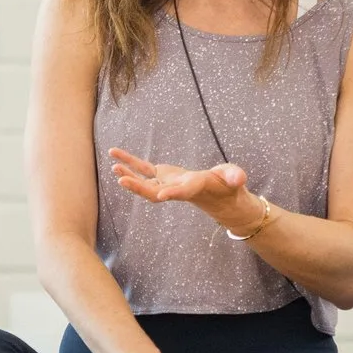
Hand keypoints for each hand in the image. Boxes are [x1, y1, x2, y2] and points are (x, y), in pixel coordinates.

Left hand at [107, 149, 264, 234]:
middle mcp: (176, 189)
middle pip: (154, 191)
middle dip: (138, 187)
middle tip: (122, 180)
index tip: (160, 195)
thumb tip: (239, 178)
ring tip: (114, 166)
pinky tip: (115, 157)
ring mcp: (168, 183)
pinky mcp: (163, 175)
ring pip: (145, 182)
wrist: (218, 196)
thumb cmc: (228, 186)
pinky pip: (144, 169)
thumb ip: (234, 177)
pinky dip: (130, 163)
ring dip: (129, 174)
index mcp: (194, 189)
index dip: (172, 193)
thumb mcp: (234, 180)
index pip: (182, 193)